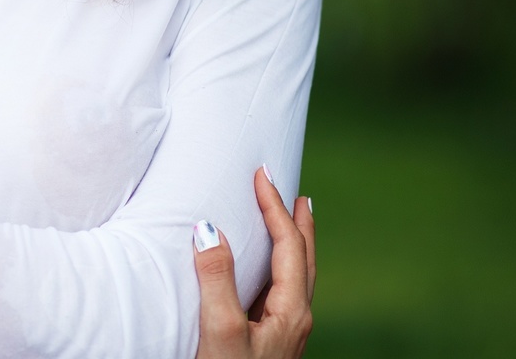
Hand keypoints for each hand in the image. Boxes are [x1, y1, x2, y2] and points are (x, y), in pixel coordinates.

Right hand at [193, 166, 315, 358]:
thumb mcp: (218, 330)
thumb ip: (215, 278)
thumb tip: (208, 227)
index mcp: (291, 312)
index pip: (288, 245)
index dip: (275, 207)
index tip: (261, 174)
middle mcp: (295, 320)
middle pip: (306, 259)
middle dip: (298, 222)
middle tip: (294, 191)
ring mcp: (286, 334)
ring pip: (299, 276)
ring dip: (294, 243)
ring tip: (290, 222)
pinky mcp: (272, 343)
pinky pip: (284, 291)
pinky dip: (281, 266)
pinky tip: (266, 273)